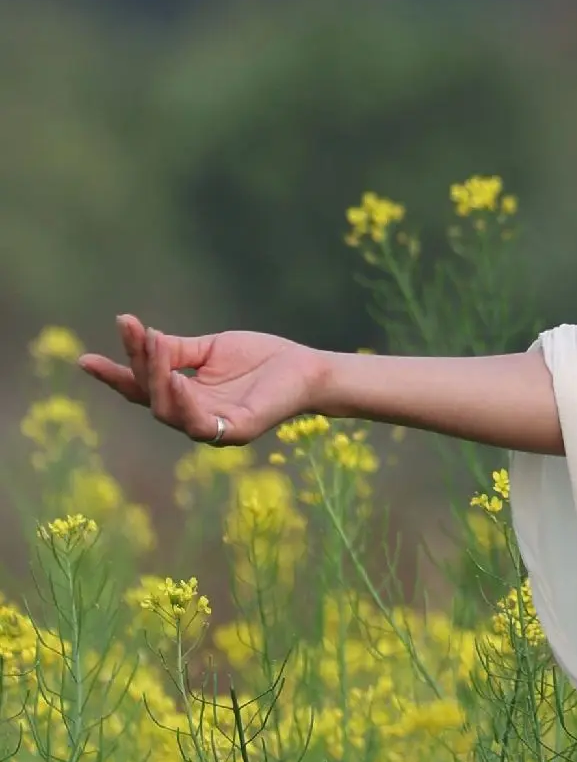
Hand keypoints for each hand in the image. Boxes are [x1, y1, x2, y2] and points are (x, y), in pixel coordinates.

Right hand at [79, 315, 333, 448]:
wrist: (307, 369)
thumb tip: (145, 340)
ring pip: (168, 411)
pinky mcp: (235, 431)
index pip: (141, 388)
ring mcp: (212, 428)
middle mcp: (192, 416)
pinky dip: (185, 400)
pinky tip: (178, 378)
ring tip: (153, 344)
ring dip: (157, 377)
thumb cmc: (262, 360)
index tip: (84, 358)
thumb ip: (178, 350)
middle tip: (132, 330)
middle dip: (137, 363)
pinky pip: (200, 422)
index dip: (113, 374)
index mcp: (185, 396)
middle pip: (149, 395)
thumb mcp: (212, 349)